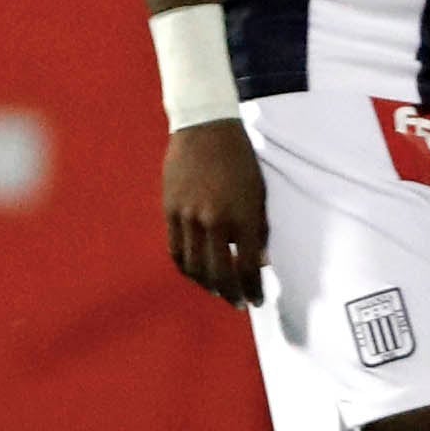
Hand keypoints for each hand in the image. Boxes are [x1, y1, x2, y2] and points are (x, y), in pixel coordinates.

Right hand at [162, 118, 270, 305]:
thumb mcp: (259, 194)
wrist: (205, 128)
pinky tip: (196, 272)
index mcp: (241, 216)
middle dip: (230, 293)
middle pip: (218, 273)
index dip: (252, 290)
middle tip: (238, 302)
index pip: (246, 268)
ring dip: (207, 284)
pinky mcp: (170, 210)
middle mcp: (213, 221)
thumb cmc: (240, 159)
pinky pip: (176, 250)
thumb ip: (259, 230)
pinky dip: (186, 267)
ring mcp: (187, 217)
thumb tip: (259, 263)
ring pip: (194, 266)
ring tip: (217, 290)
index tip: (257, 301)